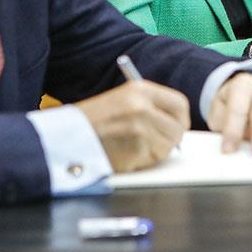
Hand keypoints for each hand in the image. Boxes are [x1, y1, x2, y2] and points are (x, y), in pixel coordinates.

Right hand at [75, 80, 189, 172]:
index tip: (177, 125)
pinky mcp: (136, 150)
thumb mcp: (124, 99)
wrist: (71, 137)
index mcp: (141, 90)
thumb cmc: (95, 120)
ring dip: (156, 151)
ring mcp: (141, 129)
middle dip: (171, 138)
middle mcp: (143, 107)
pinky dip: (143, 161)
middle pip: (177, 128)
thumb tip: (177, 123)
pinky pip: (153, 159)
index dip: (180, 118)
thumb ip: (151, 106)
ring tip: (134, 145)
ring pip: (167, 146)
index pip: (179, 104)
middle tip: (156, 141)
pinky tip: (127, 153)